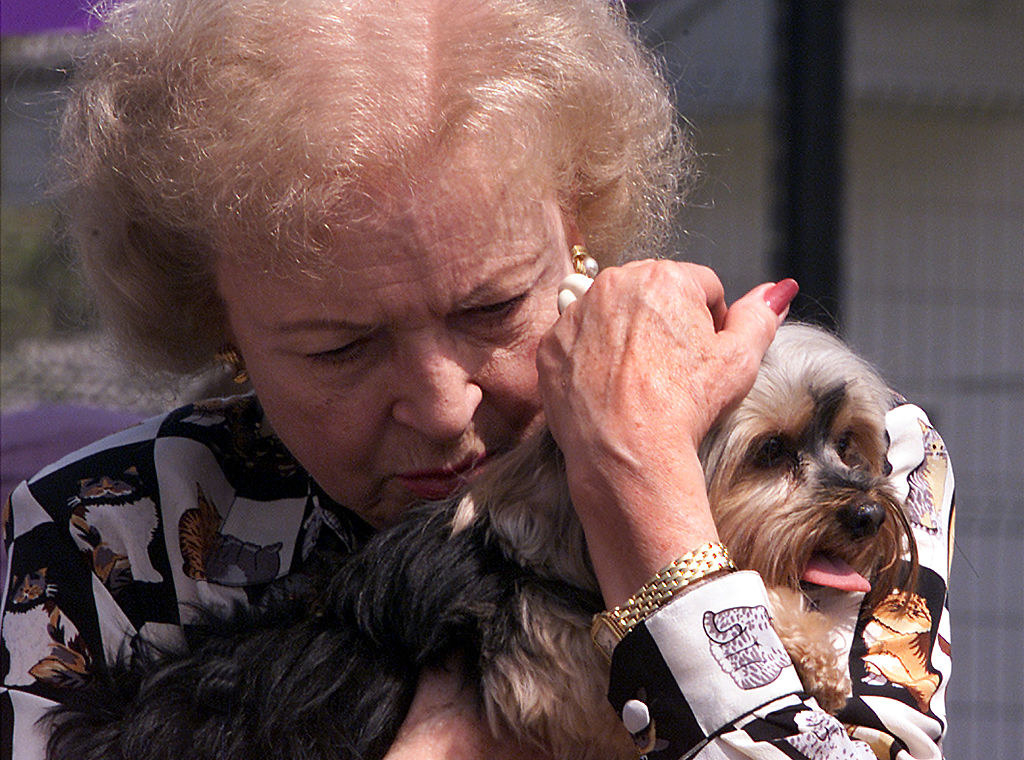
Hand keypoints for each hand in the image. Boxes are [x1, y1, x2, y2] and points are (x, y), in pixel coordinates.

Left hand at [536, 261, 795, 604]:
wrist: (628, 451)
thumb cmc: (685, 405)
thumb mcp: (739, 360)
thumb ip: (760, 315)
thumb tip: (778, 289)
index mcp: (664, 276)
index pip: (701, 287)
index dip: (711, 322)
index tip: (704, 356)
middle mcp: (614, 283)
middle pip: (653, 295)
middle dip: (667, 324)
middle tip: (674, 371)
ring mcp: (576, 313)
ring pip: (613, 316)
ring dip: (628, 338)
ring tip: (643, 381)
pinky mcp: (551, 345)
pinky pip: (578, 342)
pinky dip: (592, 360)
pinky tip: (610, 388)